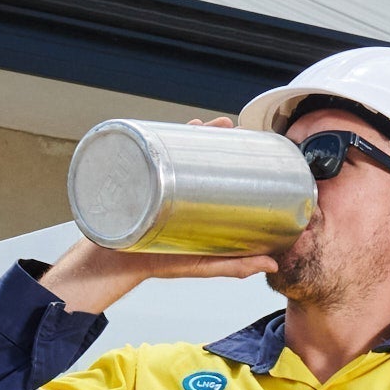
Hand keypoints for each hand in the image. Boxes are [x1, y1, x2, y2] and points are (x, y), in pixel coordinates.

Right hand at [40, 117, 263, 313]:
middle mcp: (180, 188)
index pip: (219, 173)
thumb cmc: (161, 265)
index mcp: (198, 203)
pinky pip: (151, 152)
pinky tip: (173, 127)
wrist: (117, 264)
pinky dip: (160, 135)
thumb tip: (273, 263)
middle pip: (200, 155)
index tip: (252, 142)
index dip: (234, 156)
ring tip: (210, 124)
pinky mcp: (141, 180)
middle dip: (217, 136)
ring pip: (179, 148)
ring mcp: (160, 182)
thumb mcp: (204, 265)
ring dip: (195, 131)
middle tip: (233, 126)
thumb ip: (236, 266)